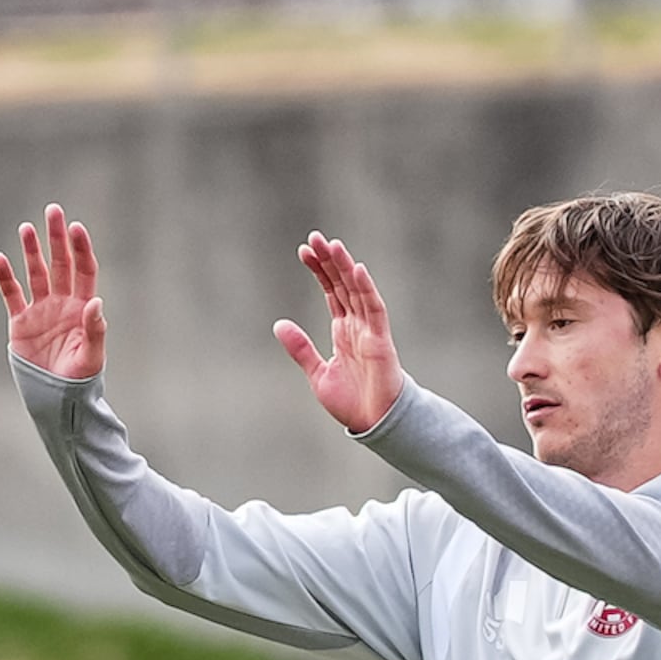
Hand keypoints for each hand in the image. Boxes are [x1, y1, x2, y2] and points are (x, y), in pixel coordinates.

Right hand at [0, 204, 108, 380]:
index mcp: (82, 307)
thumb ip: (95, 329)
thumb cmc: (80, 380)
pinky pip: (11, 295)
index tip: (75, 227)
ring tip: (26, 228)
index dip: (80, 248)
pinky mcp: (20, 323)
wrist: (57, 399)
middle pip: (59, 263)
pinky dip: (5, 278)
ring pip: (35, 273)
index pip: (83, 270)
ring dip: (31, 250)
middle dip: (56, 237)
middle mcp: (62, 303)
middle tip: (52, 210)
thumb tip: (95, 302)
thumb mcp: (91, 356)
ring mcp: (40, 311)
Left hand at [275, 231, 407, 435]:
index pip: (331, 291)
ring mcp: (370, 330)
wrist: (373, 422)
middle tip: (315, 237)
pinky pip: (375, 309)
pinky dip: (366, 289)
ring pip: (358, 291)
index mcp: (343, 330)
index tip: (304, 251)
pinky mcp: (381, 340)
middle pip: (343, 284)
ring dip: (346, 267)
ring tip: (332, 245)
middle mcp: (357, 324)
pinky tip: (357, 270)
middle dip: (329, 261)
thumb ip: (300, 348)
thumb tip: (279, 324)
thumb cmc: (352, 400)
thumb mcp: (317, 372)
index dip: (319, 270)